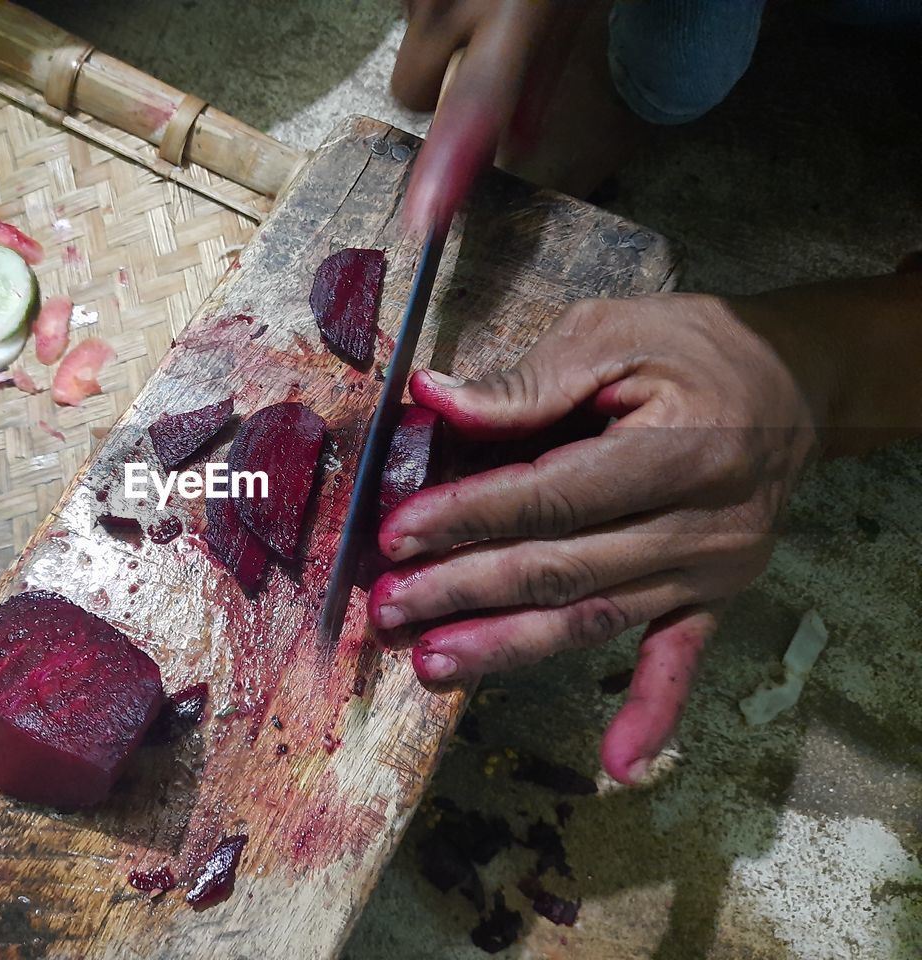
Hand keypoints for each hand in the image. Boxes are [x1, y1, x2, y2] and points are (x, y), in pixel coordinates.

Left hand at [367, 293, 819, 783]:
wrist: (794, 383)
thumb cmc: (693, 349)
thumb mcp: (610, 334)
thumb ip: (525, 381)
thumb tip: (430, 398)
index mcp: (674, 447)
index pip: (550, 495)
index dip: (469, 516)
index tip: (398, 534)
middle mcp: (697, 521)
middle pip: (560, 567)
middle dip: (464, 590)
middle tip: (389, 608)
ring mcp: (709, 568)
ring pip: (592, 618)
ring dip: (508, 646)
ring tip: (433, 664)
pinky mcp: (714, 596)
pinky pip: (679, 659)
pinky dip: (652, 712)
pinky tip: (619, 764)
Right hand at [394, 0, 592, 229]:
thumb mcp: (571, 5)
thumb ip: (542, 76)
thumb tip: (515, 146)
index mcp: (512, 9)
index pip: (475, 100)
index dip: (450, 164)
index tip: (428, 216)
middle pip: (411, 89)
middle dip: (437, 81)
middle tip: (481, 49)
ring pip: (408, 45)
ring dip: (438, 34)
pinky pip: (406, 8)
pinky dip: (434, 5)